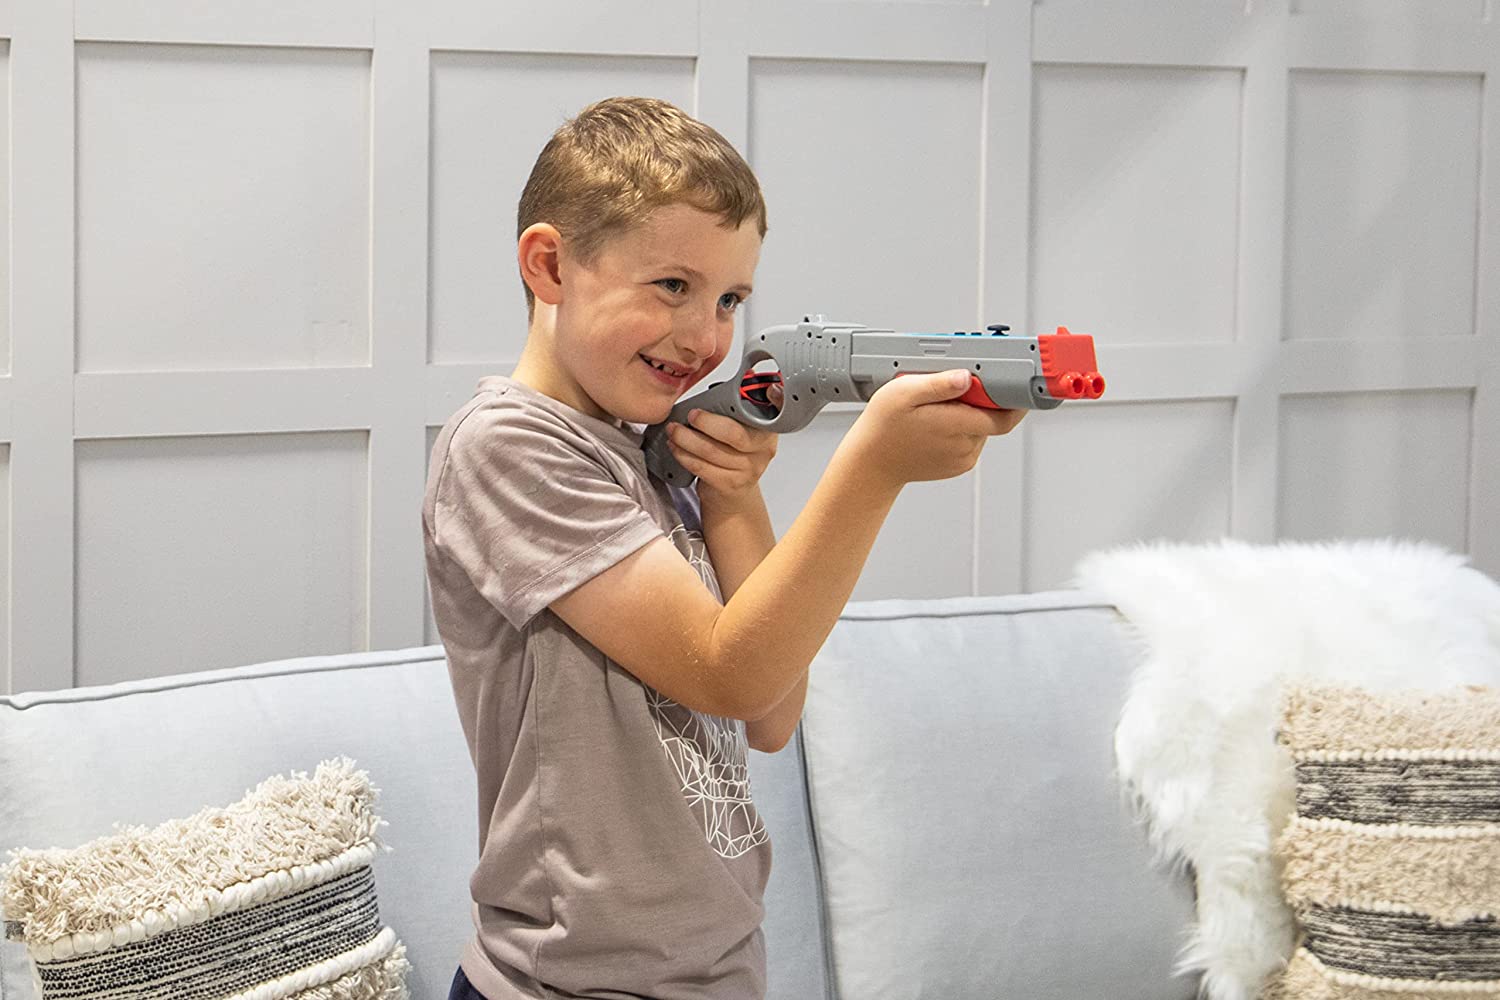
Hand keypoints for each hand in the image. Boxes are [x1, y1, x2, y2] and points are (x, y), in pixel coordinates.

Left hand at [665, 383, 782, 510]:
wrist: (732, 496)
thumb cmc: (732, 456)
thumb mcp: (741, 430)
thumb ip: (735, 409)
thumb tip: (724, 383)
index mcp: (768, 430)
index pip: (771, 412)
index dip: (768, 399)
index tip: (749, 392)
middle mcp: (763, 450)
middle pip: (733, 433)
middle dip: (706, 422)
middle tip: (690, 415)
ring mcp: (748, 469)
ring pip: (711, 451)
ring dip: (686, 439)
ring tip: (673, 430)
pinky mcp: (730, 485)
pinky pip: (702, 467)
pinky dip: (684, 455)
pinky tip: (675, 447)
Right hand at [844, 370, 1024, 489]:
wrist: (872, 463)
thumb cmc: (883, 428)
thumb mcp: (904, 392)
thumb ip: (938, 383)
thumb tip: (966, 377)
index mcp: (956, 426)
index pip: (1005, 415)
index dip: (1011, 398)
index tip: (1007, 383)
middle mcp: (965, 446)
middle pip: (992, 417)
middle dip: (980, 401)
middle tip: (952, 390)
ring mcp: (963, 459)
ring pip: (982, 428)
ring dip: (969, 415)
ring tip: (938, 409)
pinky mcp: (959, 465)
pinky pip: (971, 440)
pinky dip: (961, 428)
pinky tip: (937, 424)